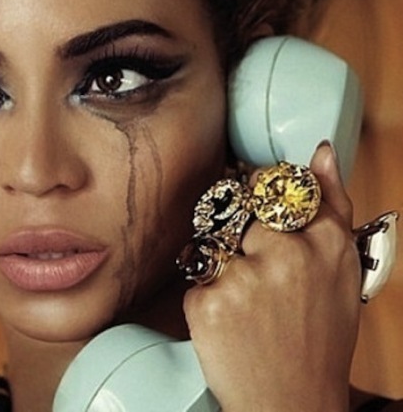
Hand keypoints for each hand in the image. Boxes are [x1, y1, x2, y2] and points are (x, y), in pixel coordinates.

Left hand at [183, 143, 361, 411]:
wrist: (290, 401)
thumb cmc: (319, 339)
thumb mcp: (343, 272)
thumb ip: (333, 206)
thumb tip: (320, 152)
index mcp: (324, 244)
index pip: (280, 185)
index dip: (262, 191)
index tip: (255, 199)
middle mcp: (285, 256)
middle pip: (239, 208)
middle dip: (237, 228)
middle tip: (249, 264)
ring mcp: (242, 279)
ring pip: (213, 242)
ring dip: (220, 264)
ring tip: (244, 302)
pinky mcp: (206, 303)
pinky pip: (195, 278)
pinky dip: (205, 296)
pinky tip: (228, 321)